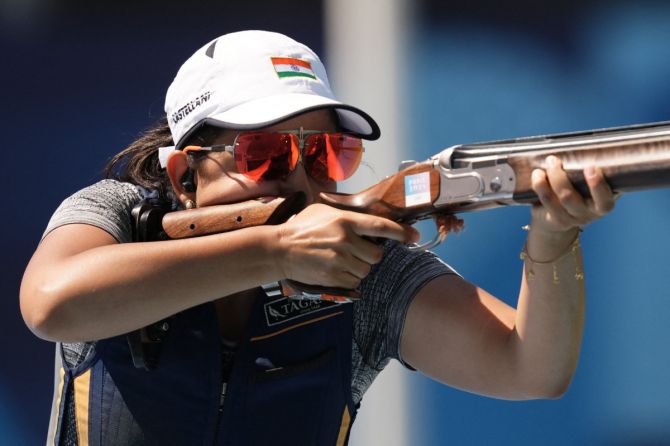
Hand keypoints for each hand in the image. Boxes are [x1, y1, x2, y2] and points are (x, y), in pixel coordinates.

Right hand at [273, 204, 418, 288]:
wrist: (280, 249)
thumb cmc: (302, 227)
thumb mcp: (324, 211)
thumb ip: (347, 215)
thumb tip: (371, 218)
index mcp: (345, 220)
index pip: (380, 227)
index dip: (401, 233)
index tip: (414, 236)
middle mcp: (345, 240)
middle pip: (377, 254)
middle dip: (371, 254)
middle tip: (356, 250)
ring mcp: (339, 260)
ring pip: (366, 269)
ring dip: (359, 267)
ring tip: (341, 259)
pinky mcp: (333, 276)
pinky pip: (355, 281)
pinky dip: (350, 277)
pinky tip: (335, 269)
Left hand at [530, 155, 615, 234]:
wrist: (558, 219)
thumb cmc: (578, 193)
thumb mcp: (589, 184)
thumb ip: (590, 171)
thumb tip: (587, 145)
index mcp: (603, 205)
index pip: (605, 201)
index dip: (597, 185)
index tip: (590, 167)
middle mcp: (588, 214)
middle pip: (570, 198)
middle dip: (559, 177)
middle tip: (553, 159)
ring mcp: (570, 219)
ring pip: (557, 199)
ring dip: (549, 178)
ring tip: (546, 163)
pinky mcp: (555, 219)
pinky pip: (546, 201)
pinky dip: (540, 185)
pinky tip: (537, 174)